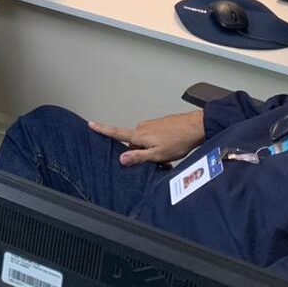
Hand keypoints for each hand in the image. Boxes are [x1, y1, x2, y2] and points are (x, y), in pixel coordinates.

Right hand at [88, 111, 205, 165]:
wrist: (196, 126)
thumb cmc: (179, 140)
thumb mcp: (158, 154)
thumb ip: (139, 157)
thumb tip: (121, 159)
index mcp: (140, 135)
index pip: (117, 133)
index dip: (102, 129)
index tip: (91, 124)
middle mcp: (142, 127)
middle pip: (133, 143)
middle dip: (141, 153)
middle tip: (156, 162)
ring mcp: (151, 124)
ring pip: (144, 141)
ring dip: (151, 149)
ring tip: (167, 156)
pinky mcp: (158, 124)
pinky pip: (152, 137)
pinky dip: (157, 144)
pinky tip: (169, 148)